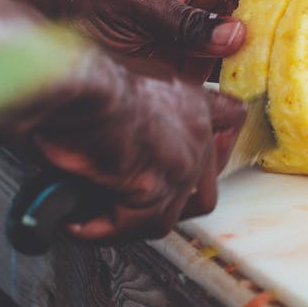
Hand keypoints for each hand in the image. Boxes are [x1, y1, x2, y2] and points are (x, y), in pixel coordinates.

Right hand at [0, 50, 246, 240]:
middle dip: (169, 206)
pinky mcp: (152, 187)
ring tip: (96, 218)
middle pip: (205, 188)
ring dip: (129, 222)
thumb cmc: (88, 76)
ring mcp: (180, 163)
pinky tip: (78, 223)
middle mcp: (195, 132)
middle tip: (134, 208)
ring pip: (166, 215)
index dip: (219, 144)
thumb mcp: (126, 78)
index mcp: (190, 99)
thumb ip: (139, 106)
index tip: (201, 158)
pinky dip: (101, 230)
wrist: (77, 82)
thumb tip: (122, 134)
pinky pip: (131, 225)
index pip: (230, 119)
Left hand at [8, 0, 307, 80]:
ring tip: (307, 74)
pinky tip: (262, 104)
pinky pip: (231, 70)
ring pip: (255, 36)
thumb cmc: (82, 4)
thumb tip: (236, 34)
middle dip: (298, 11)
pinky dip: (249, 84)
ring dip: (278, 52)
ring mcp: (199, 30)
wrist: (47, 33)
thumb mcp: (134, 5)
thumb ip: (183, 20)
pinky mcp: (188, 64)